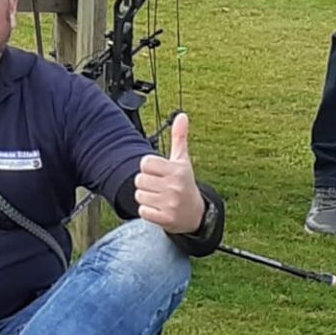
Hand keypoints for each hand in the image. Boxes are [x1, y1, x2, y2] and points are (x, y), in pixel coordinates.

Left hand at [133, 112, 205, 233]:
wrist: (196, 214)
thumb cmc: (185, 183)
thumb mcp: (183, 160)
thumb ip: (179, 137)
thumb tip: (181, 115)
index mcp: (176, 170)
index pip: (145, 163)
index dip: (149, 168)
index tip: (159, 172)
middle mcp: (174, 186)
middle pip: (139, 180)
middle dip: (146, 183)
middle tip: (159, 186)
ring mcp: (170, 203)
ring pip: (139, 195)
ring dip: (146, 197)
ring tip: (159, 197)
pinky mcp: (165, 219)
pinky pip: (142, 211)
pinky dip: (148, 211)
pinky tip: (159, 209)